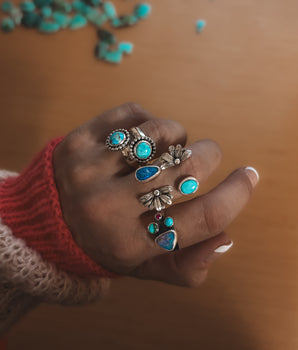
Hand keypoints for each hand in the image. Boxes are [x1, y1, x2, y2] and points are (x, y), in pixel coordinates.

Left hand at [53, 103, 257, 286]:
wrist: (48, 222)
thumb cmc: (106, 243)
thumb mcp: (143, 266)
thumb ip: (186, 266)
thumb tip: (225, 238)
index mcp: (130, 245)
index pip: (202, 218)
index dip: (237, 195)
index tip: (249, 176)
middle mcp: (108, 209)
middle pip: (186, 168)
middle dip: (208, 155)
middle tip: (206, 155)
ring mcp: (88, 171)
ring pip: (158, 133)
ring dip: (177, 135)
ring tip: (169, 147)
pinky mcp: (75, 142)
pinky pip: (131, 115)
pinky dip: (148, 121)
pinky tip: (143, 137)